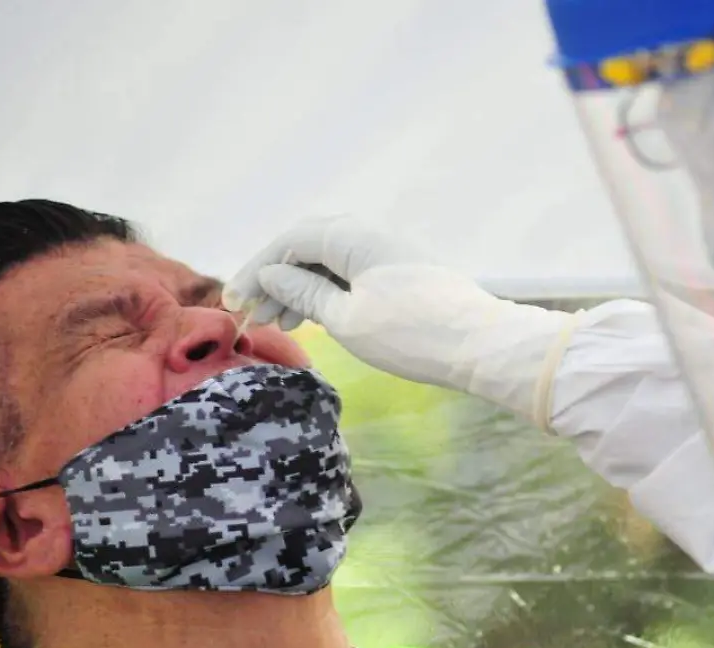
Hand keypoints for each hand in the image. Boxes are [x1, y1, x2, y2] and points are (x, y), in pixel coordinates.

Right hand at [222, 216, 579, 428]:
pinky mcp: (402, 273)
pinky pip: (351, 274)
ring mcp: (388, 252)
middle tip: (250, 315)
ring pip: (329, 263)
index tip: (233, 303)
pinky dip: (327, 294)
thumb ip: (303, 292)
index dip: (256, 271)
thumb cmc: (410, 335)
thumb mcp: (345, 319)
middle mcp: (369, 234)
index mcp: (352, 236)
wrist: (481, 347)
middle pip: (307, 248)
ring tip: (276, 325)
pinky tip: (313, 320)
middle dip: (275, 280)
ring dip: (299, 289)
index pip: (289, 242)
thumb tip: (272, 274)